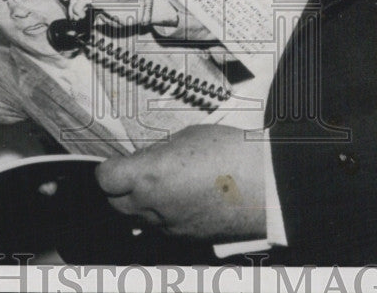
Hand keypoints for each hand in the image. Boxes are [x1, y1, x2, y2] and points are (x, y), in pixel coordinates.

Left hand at [94, 124, 265, 240]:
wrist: (270, 184)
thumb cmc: (233, 152)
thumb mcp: (188, 137)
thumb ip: (159, 152)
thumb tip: (146, 160)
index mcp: (149, 176)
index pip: (105, 179)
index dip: (110, 167)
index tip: (118, 161)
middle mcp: (153, 207)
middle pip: (116, 204)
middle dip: (121, 188)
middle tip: (139, 170)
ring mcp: (170, 227)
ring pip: (139, 219)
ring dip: (143, 203)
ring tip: (168, 182)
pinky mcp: (188, 239)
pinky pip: (163, 228)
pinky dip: (166, 215)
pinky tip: (186, 197)